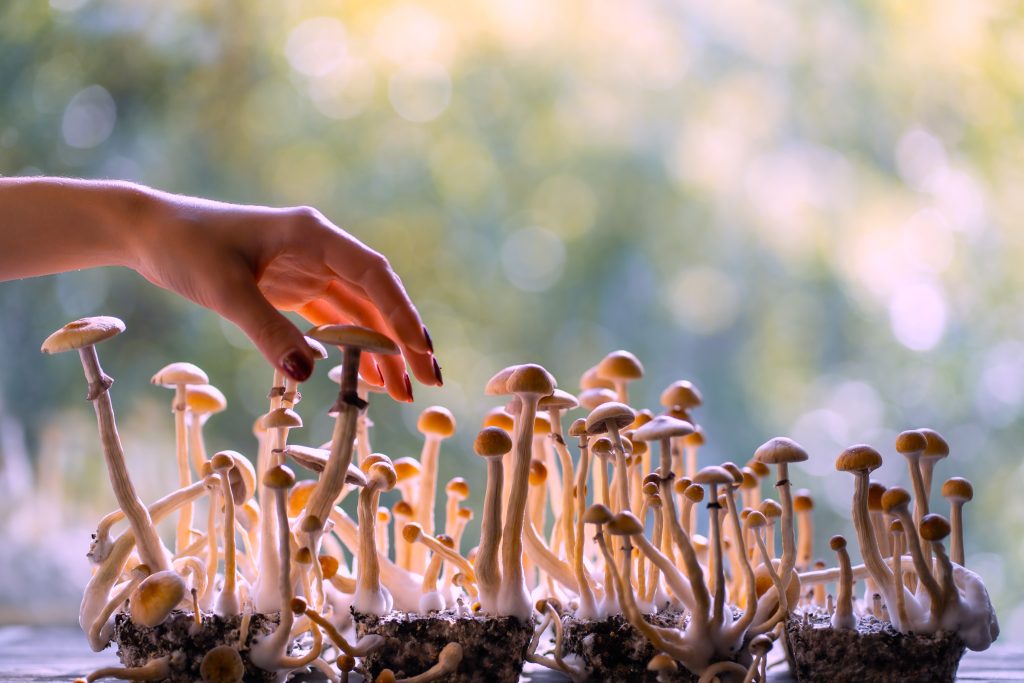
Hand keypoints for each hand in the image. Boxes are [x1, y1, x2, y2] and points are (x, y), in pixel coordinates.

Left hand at [130, 191, 438, 400]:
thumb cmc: (185, 247)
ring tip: (403, 392)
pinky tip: (366, 376)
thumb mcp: (224, 290)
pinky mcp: (293, 287)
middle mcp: (321, 249)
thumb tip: (308, 376)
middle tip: (428, 382)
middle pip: (376, 297)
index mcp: (313, 235)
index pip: (374, 276)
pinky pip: (334, 320)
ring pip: (360, 312)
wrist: (149, 233)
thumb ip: (267, 331)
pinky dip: (352, 347)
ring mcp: (309, 269)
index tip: (421, 354)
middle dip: (404, 339)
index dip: (402, 316)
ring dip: (382, 349)